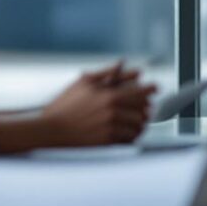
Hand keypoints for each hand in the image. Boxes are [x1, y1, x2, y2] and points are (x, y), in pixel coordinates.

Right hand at [38, 68, 157, 145]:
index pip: (141, 92)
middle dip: (147, 108)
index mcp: (109, 95)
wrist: (51, 130)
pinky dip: (132, 136)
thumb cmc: (65, 105)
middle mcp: (113, 112)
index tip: (156, 89)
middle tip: (146, 108)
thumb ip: (107, 73)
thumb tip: (123, 63)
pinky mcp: (107, 142)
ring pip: (138, 126)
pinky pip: (129, 140)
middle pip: (143, 110)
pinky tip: (128, 133)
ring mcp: (111, 128)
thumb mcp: (84, 83)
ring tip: (138, 122)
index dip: (152, 89)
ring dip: (140, 123)